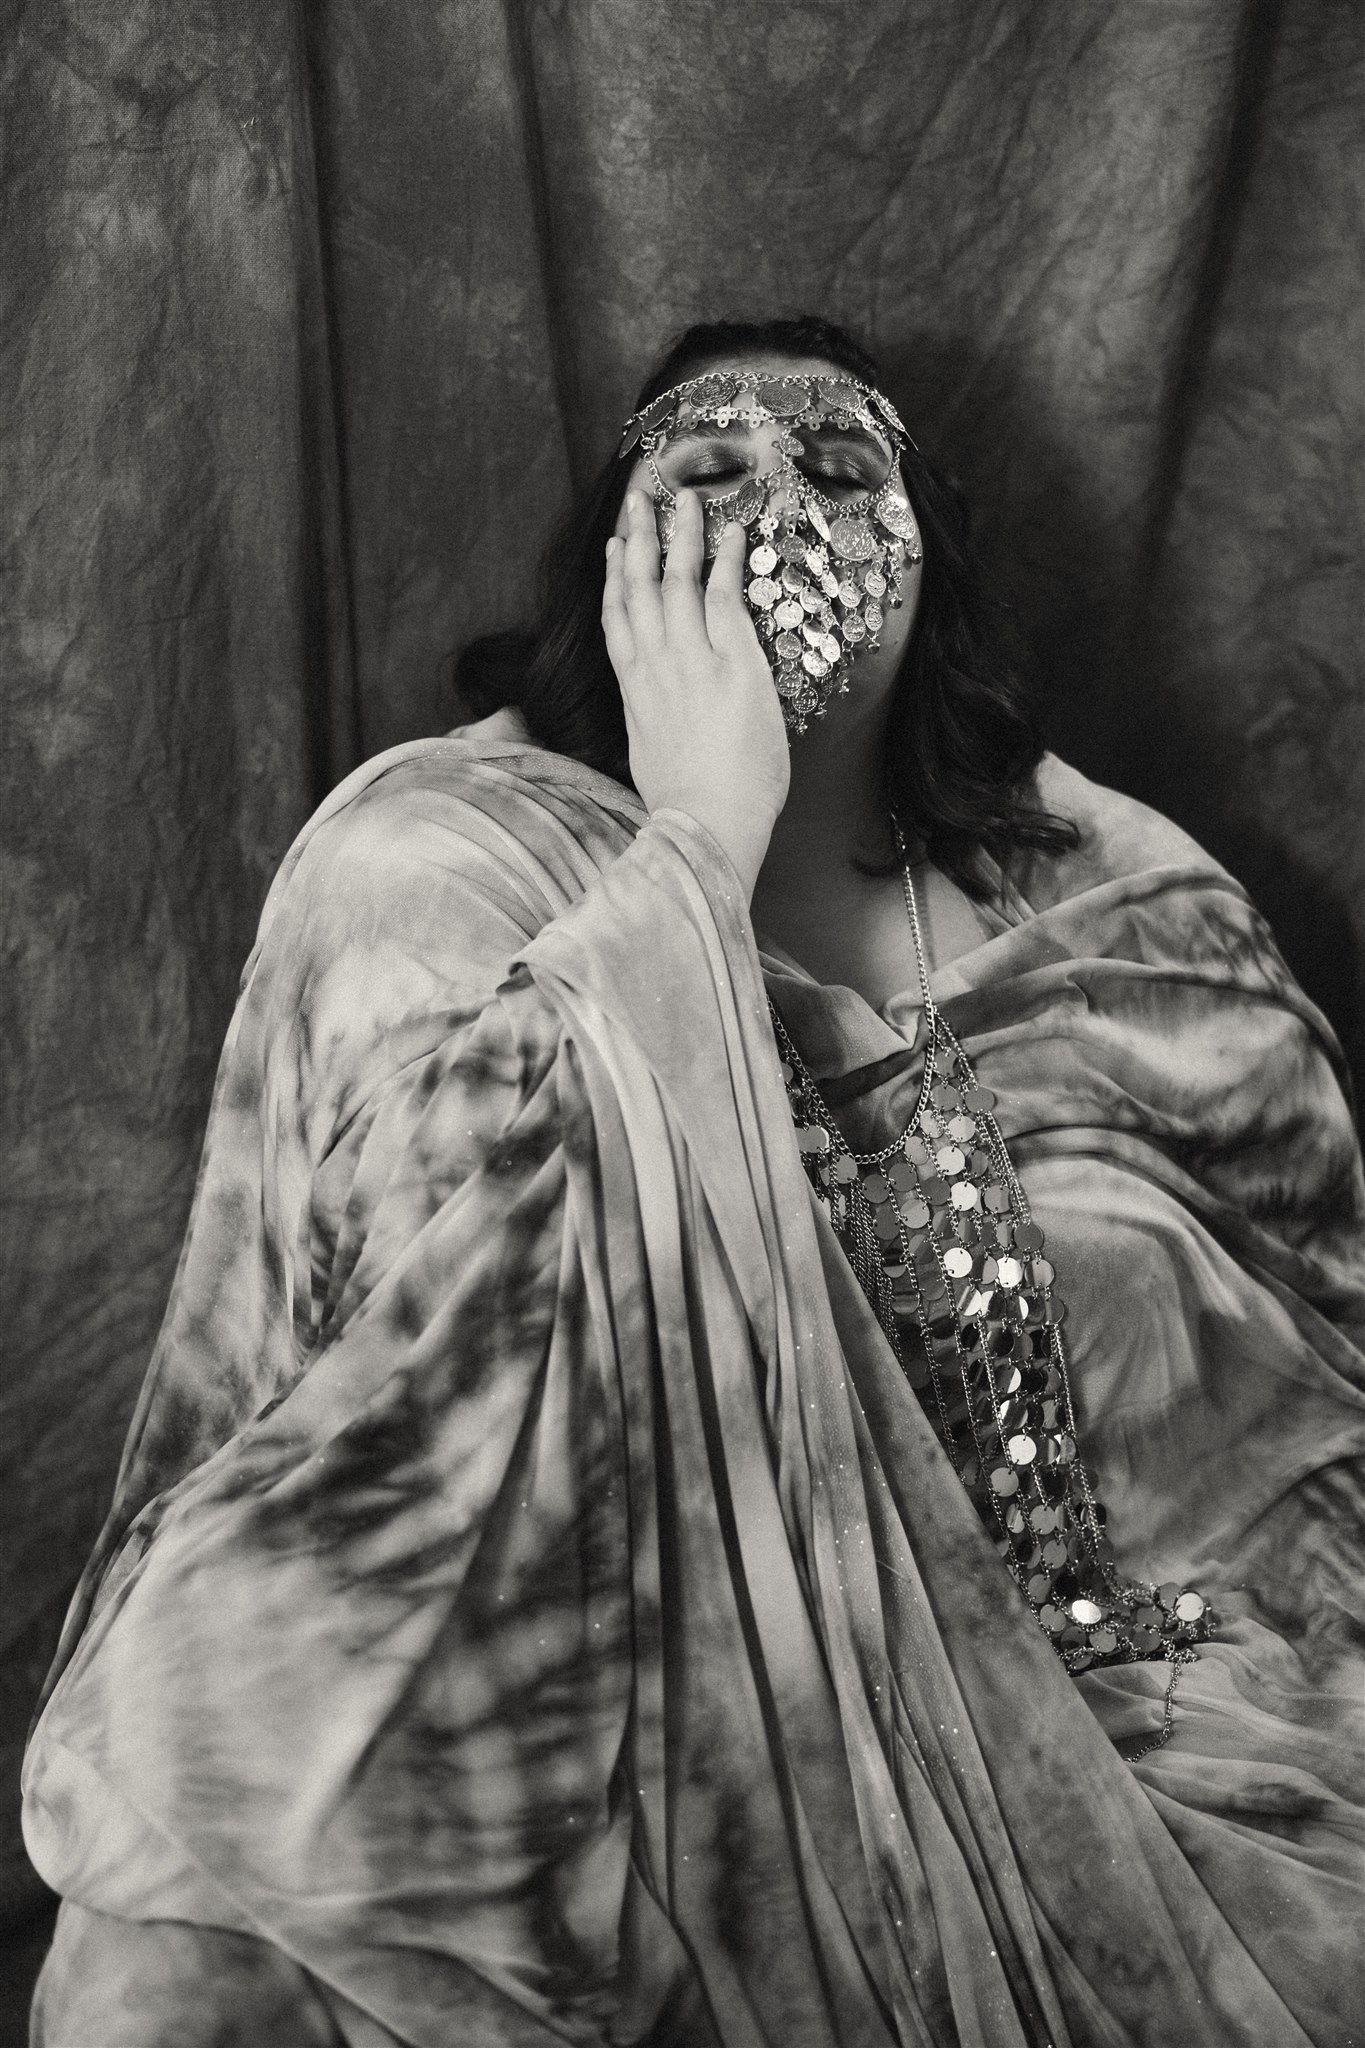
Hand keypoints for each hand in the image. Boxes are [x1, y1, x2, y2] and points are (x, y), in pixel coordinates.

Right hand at [602, 487, 789, 898]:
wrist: (706, 824)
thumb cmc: (685, 807)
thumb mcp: (654, 759)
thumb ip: (655, 726)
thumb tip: (665, 722)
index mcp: (635, 693)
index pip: (618, 624)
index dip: (614, 580)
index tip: (613, 549)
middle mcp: (655, 668)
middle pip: (638, 589)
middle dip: (637, 538)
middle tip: (638, 499)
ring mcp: (690, 662)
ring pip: (677, 582)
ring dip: (680, 535)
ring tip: (684, 499)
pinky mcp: (731, 665)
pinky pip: (724, 598)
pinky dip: (725, 562)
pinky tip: (730, 533)